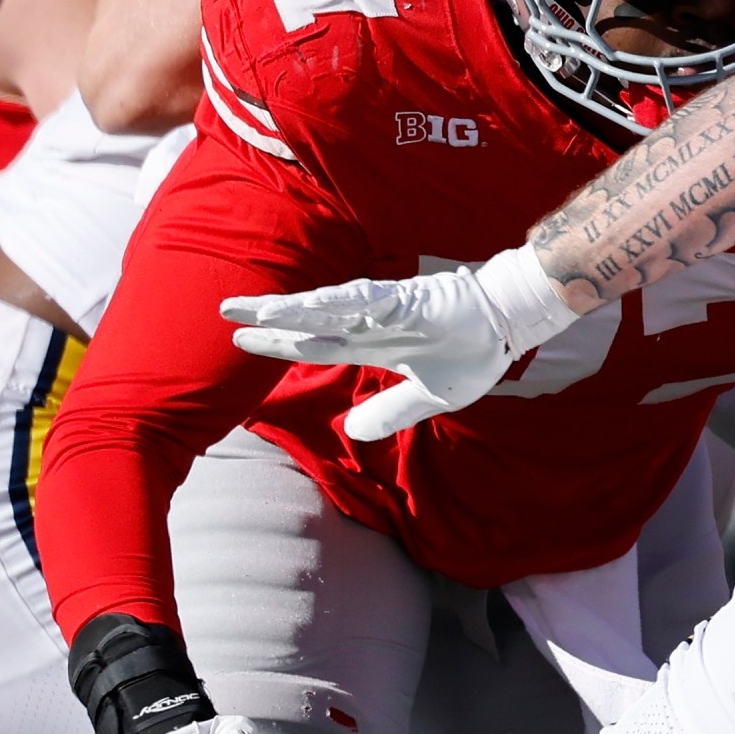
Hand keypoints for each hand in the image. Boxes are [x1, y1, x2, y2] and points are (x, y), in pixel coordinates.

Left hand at [224, 245, 578, 440]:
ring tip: (249, 310)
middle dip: (266, 320)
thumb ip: (391, 413)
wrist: (512, 321)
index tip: (241, 340)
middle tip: (222, 309)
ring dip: (287, 310)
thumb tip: (350, 432)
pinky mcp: (403, 301)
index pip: (315, 345)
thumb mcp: (430, 397)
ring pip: (325, 309)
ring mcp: (384, 311)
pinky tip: (300, 304)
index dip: (279, 344)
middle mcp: (370, 325)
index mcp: (374, 345)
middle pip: (308, 322)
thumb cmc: (475, 351)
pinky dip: (328, 304)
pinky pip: (359, 303)